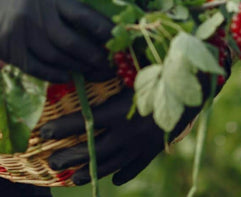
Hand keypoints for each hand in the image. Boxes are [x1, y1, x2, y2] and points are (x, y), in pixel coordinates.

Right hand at [0, 0, 114, 82]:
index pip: (85, 15)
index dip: (106, 30)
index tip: (121, 39)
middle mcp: (37, 15)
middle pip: (76, 43)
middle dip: (97, 57)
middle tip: (112, 65)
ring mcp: (21, 35)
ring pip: (59, 58)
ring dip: (80, 68)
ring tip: (95, 73)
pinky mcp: (6, 50)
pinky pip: (37, 68)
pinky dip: (55, 74)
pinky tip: (67, 75)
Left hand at [40, 79, 219, 185]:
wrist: (198, 87)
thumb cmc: (164, 68)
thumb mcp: (134, 68)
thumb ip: (109, 69)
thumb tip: (84, 61)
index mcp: (119, 112)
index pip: (83, 123)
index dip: (62, 128)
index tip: (43, 132)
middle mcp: (128, 134)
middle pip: (93, 150)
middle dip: (70, 157)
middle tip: (51, 162)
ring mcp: (142, 145)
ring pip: (112, 163)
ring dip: (91, 171)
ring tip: (73, 178)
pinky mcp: (156, 148)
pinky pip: (138, 165)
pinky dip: (125, 172)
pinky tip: (115, 179)